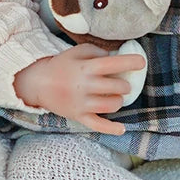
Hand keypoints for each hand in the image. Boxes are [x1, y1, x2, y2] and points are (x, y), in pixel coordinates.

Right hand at [14, 44, 145, 135]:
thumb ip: (97, 51)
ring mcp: (82, 103)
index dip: (130, 62)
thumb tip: (116, 56)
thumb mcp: (77, 51)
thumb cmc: (61, 65)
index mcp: (86, 67)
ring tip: (116, 97)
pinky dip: (111, 128)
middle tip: (122, 83)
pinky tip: (122, 129)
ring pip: (111, 105)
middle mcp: (85, 85)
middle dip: (124, 85)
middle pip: (117, 87)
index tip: (141, 62)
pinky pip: (97, 125)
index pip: (113, 64)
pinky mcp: (78, 116)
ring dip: (119, 100)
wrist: (37, 83)